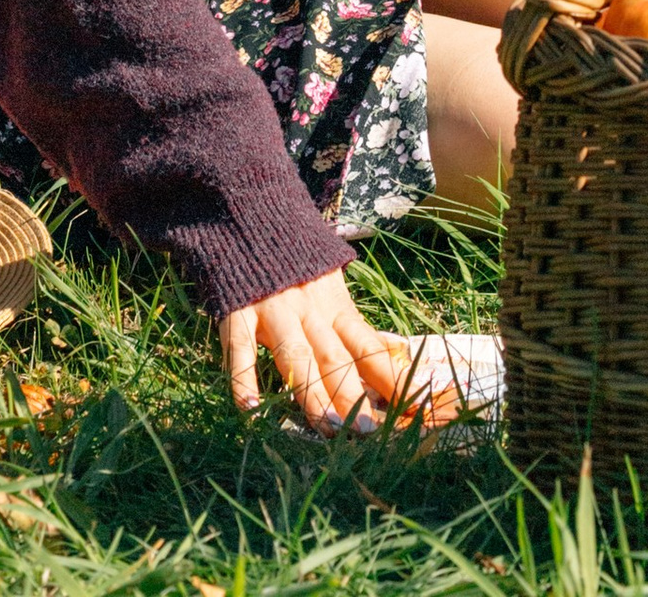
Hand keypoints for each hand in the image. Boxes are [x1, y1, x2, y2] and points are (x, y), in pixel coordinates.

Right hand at [219, 266, 409, 426]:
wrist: (252, 216)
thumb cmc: (298, 265)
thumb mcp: (333, 289)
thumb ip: (358, 327)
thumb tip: (400, 352)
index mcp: (335, 306)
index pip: (367, 345)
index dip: (389, 376)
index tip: (409, 409)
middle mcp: (308, 310)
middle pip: (333, 356)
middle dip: (351, 395)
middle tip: (367, 431)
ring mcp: (273, 311)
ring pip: (295, 356)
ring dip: (311, 393)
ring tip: (326, 428)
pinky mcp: (237, 312)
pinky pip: (240, 348)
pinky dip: (243, 378)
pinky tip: (250, 409)